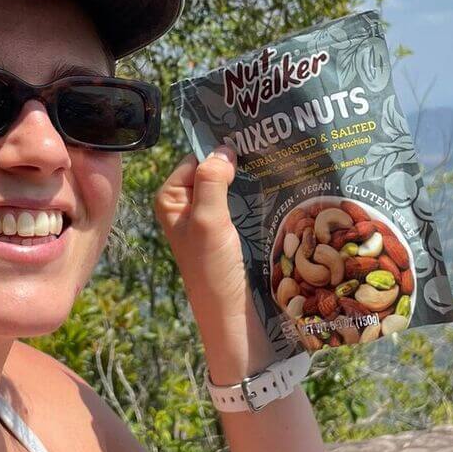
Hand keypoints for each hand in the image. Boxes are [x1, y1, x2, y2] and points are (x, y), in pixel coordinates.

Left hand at [154, 144, 269, 379]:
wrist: (233, 315)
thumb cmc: (213, 269)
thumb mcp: (207, 221)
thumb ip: (211, 181)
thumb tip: (223, 149)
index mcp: (171, 199)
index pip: (196, 158)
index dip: (220, 148)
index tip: (251, 136)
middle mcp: (188, 206)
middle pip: (215, 170)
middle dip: (240, 161)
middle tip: (272, 144)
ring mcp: (211, 220)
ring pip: (233, 186)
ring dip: (254, 177)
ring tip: (281, 160)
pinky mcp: (232, 232)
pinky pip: (245, 203)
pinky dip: (260, 195)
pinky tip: (280, 186)